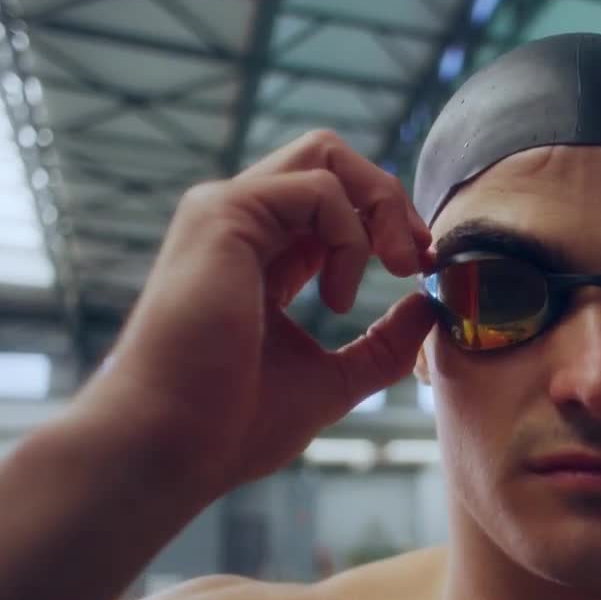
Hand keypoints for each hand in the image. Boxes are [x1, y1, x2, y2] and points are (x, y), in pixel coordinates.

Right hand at [72, 130, 436, 498]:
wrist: (172, 446)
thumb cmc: (233, 424)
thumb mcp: (334, 380)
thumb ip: (383, 346)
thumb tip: (428, 307)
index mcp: (263, 255)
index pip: (334, 201)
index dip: (388, 223)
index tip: (421, 271)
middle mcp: (241, 223)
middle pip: (332, 157)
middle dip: (390, 198)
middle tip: (417, 259)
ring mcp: (227, 212)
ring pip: (325, 153)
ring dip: (381, 205)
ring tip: (396, 269)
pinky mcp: (224, 215)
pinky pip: (318, 187)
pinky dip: (352, 233)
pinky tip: (339, 296)